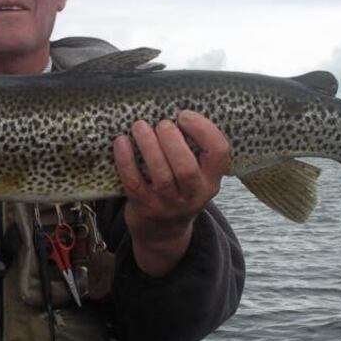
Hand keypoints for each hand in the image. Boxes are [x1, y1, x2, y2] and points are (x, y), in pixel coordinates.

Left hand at [113, 110, 230, 276]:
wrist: (162, 233)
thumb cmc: (178, 191)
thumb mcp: (196, 177)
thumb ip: (193, 150)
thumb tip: (171, 107)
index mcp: (211, 181)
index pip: (219, 153)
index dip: (204, 129)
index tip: (184, 115)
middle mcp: (193, 195)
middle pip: (186, 167)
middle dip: (172, 140)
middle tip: (161, 123)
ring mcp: (168, 204)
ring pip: (160, 175)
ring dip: (148, 146)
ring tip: (138, 126)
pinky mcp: (144, 207)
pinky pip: (134, 182)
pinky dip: (125, 160)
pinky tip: (120, 141)